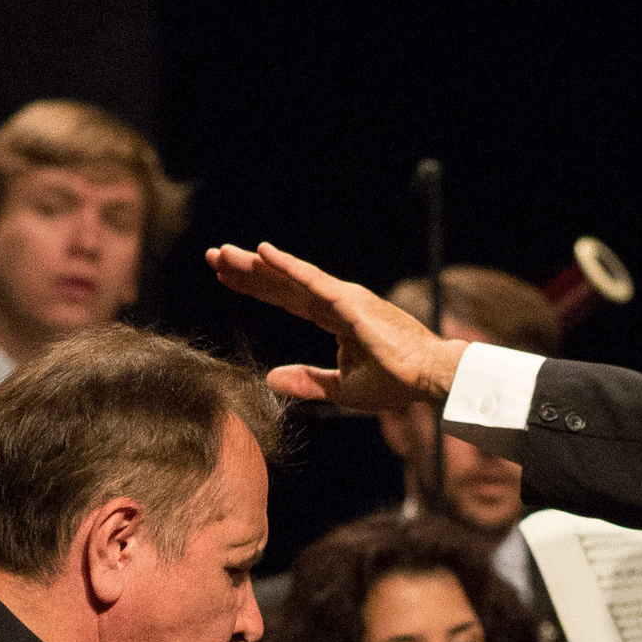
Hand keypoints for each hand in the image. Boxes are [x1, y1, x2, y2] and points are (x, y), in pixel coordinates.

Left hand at [203, 243, 468, 411]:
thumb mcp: (342, 388)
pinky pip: (311, 282)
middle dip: (246, 270)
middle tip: (213, 256)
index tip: (224, 277)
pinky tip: (263, 253)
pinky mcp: (350, 303)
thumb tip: (271, 378)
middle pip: (281, 283)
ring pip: (290, 278)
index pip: (286, 298)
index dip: (256, 286)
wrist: (429, 377)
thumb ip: (307, 381)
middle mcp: (335, 301)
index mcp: (334, 318)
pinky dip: (286, 267)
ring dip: (256, 265)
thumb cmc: (395, 381)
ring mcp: (342, 299)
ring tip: (224, 253)